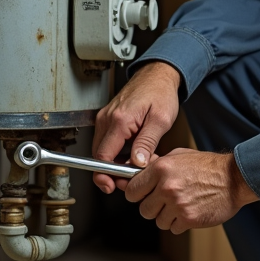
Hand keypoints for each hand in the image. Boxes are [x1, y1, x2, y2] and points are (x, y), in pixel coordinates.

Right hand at [92, 61, 181, 193]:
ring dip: (115, 162)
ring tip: (137, 164)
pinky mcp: (109, 118)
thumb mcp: (160, 120)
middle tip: (131, 179)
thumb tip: (137, 164)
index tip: (111, 185)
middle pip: (99, 155)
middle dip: (112, 171)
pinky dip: (117, 152)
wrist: (158, 74)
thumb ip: (147, 143)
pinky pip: (107, 141)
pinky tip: (132, 154)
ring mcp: (106, 118)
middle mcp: (107, 118)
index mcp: (119, 120)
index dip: (105, 175)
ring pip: (102, 149)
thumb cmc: (160, 92)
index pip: (102, 156)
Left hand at [123, 149, 259, 233]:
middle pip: (143, 209)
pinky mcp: (188, 218)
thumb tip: (136, 174)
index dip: (136, 194)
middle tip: (165, 201)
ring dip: (167, 216)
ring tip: (182, 205)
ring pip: (158, 221)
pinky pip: (173, 228)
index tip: (142, 195)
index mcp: (161, 169)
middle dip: (153, 207)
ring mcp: (177, 204)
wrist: (234, 178)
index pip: (131, 190)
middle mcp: (167, 187)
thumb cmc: (209, 166)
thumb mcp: (179, 156)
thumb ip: (156, 165)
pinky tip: (190, 210)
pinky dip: (180, 223)